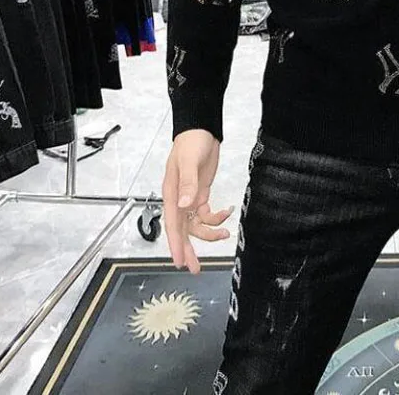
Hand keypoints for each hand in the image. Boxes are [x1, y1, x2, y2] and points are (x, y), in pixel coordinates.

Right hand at [162, 128, 234, 274]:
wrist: (201, 130)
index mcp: (172, 194)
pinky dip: (217, 216)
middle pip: (182, 230)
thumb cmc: (190, 143)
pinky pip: (207, 213)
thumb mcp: (188, 162)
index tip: (178, 261)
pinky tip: (227, 213)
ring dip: (209, 232)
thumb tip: (184, 205)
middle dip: (188, 249)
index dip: (175, 244)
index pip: (172, 224)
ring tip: (224, 234)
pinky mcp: (201, 194)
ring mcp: (190, 198)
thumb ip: (188, 184)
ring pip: (196, 224)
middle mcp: (179, 199)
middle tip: (194, 268)